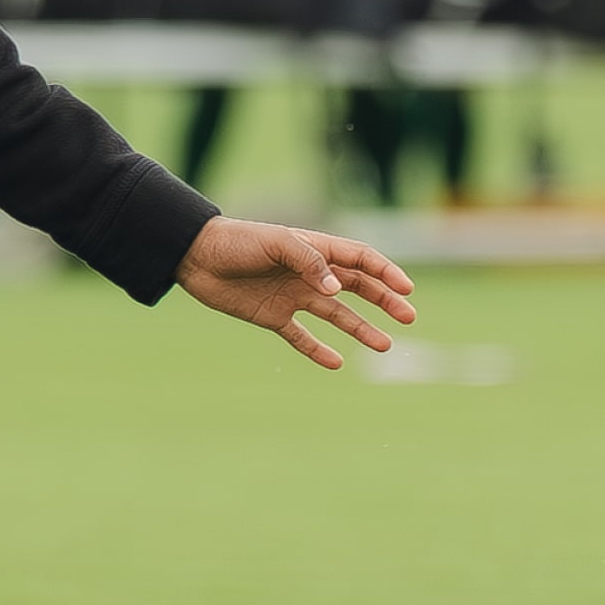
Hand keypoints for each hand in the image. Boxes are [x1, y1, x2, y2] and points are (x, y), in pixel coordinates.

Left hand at [173, 217, 420, 369]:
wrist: (195, 257)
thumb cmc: (237, 241)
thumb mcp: (276, 243)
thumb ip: (309, 261)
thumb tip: (339, 288)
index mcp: (314, 248)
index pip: (360, 259)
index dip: (386, 272)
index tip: (406, 289)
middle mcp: (309, 273)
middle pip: (357, 287)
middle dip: (384, 301)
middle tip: (408, 317)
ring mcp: (292, 295)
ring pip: (336, 314)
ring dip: (360, 328)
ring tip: (384, 345)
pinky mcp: (273, 316)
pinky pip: (301, 336)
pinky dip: (318, 350)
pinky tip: (337, 363)